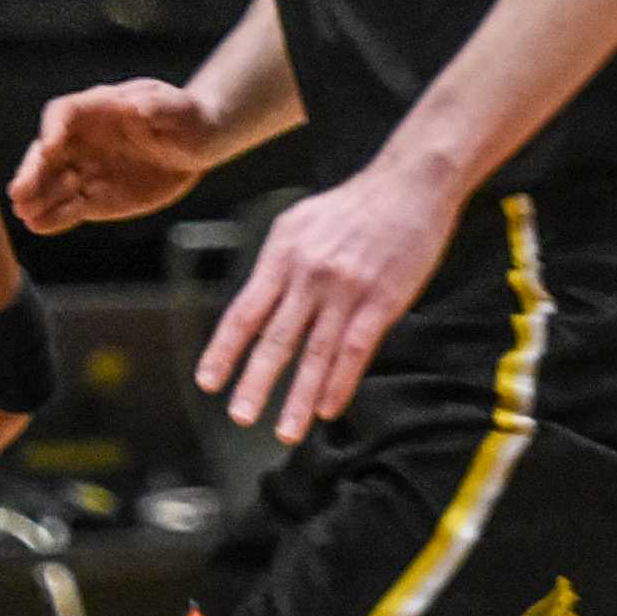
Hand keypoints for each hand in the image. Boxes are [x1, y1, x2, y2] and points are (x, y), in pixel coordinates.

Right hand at [11, 81, 217, 233]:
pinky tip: (39, 226)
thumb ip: (159, 107)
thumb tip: (137, 106)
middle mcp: (83, 138)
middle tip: (18, 192)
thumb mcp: (181, 110)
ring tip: (24, 214)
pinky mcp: (95, 196)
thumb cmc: (188, 118)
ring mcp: (86, 168)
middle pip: (47, 152)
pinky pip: (70, 206)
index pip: (65, 113)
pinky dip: (54, 216)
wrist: (198, 144)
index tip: (49, 146)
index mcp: (100, 108)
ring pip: (53, 182)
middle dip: (32, 171)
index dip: (53, 128)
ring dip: (37, 198)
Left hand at [198, 159, 463, 443]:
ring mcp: (346, 289)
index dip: (224, 350)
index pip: (243, 312)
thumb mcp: (296, 224)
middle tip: (239, 416)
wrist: (408, 183)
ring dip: (298, 396)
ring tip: (284, 431)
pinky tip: (327, 408)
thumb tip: (252, 308)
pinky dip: (340, 382)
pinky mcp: (383, 300)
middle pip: (275, 338)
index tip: (208, 382)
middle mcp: (308, 275)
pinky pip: (356, 349)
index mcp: (281, 256)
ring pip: (316, 352)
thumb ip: (274, 267)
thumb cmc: (350, 206)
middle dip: (255, 382)